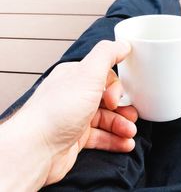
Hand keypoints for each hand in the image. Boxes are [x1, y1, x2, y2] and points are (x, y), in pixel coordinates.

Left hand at [0, 40, 136, 189]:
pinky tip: (125, 143)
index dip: (115, 87)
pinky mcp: (75, 138)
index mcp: (75, 77)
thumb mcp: (88, 74)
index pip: (104, 76)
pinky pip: (100, 136)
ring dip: (121, 126)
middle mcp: (74, 95)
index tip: (116, 99)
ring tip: (130, 133)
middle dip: (122, 108)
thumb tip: (123, 44)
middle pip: (106, 98)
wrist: (35, 150)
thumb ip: (107, 55)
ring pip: (105, 119)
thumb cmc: (58, 111)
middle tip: (131, 117)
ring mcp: (75, 117)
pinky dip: (114, 139)